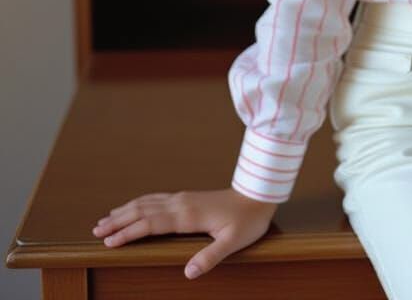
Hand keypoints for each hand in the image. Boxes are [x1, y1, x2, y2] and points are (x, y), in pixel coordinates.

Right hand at [92, 187, 278, 278]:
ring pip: (147, 202)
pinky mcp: (187, 198)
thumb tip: (188, 273)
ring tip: (105, 220)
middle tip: (96, 230)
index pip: (151, 224)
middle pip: (143, 210)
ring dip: (125, 210)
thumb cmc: (248, 220)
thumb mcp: (234, 242)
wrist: (259, 195)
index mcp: (188, 215)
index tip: (108, 242)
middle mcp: (181, 203)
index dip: (129, 232)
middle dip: (118, 220)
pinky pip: (156, 199)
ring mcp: (183, 198)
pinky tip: (133, 208)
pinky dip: (139, 204)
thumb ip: (211, 257)